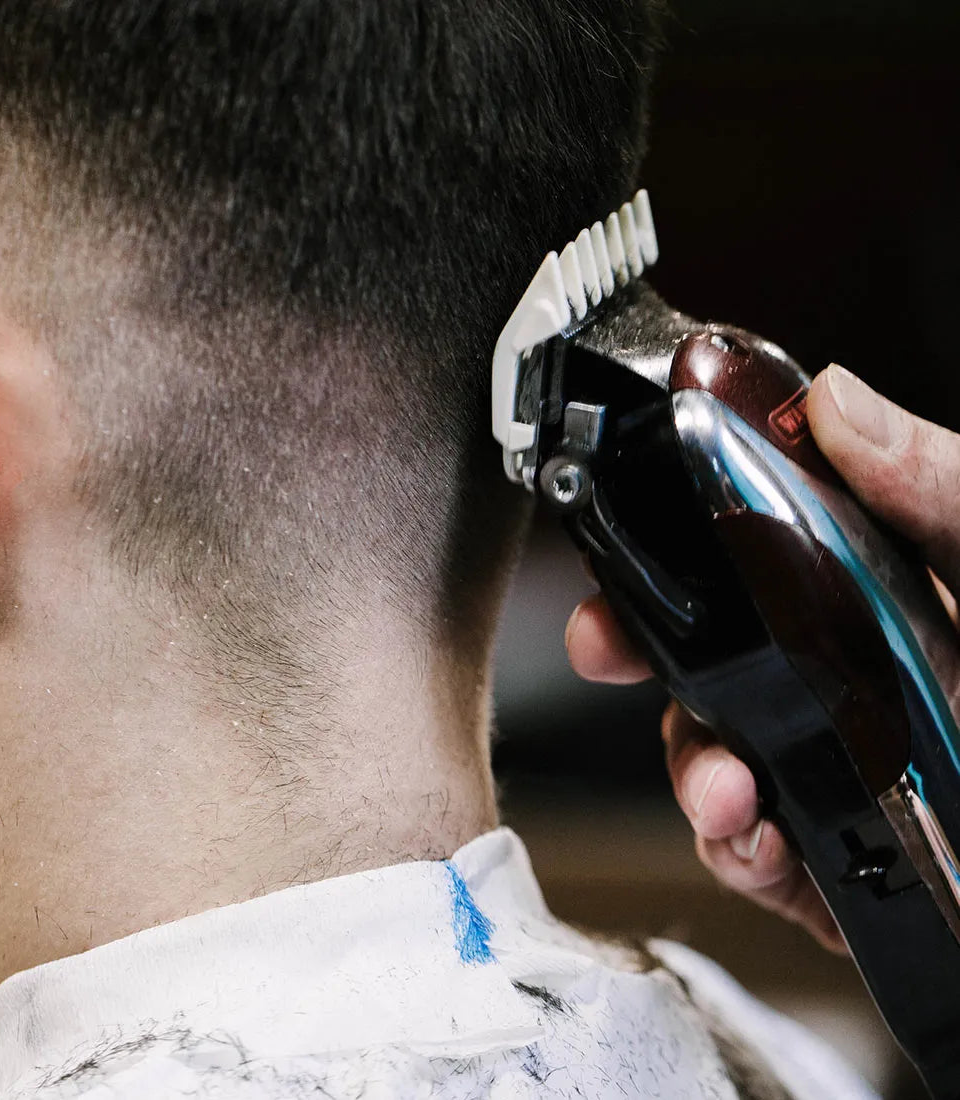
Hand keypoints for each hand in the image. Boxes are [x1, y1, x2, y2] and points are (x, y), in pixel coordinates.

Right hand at [565, 364, 959, 951]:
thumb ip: (936, 486)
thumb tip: (834, 401)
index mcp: (872, 603)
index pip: (747, 563)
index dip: (671, 554)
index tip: (625, 547)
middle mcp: (841, 684)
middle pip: (704, 660)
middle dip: (640, 655)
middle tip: (606, 647)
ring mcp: (834, 773)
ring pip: (709, 757)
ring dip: (692, 768)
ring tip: (725, 787)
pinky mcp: (837, 861)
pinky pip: (751, 853)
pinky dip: (735, 850)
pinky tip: (761, 840)